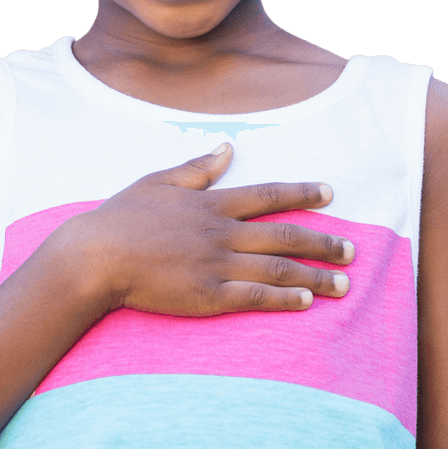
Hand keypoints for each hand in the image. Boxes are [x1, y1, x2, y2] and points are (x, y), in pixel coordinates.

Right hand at [72, 143, 353, 316]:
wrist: (95, 258)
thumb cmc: (121, 218)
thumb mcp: (158, 182)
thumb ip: (197, 168)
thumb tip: (226, 147)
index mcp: (211, 204)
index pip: (267, 195)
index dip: (301, 193)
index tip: (329, 194)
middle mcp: (221, 232)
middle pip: (284, 235)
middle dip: (322, 242)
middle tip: (352, 249)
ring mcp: (216, 265)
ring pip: (277, 269)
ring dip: (314, 274)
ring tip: (343, 283)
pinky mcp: (207, 296)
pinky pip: (254, 297)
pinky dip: (283, 298)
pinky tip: (306, 301)